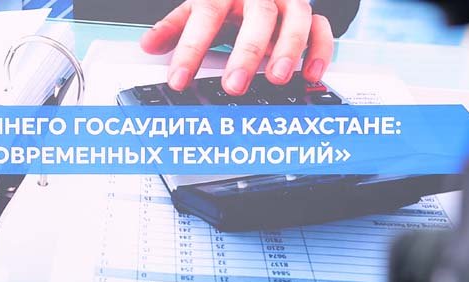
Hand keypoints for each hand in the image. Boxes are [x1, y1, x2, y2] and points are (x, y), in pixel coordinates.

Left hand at [139, 0, 334, 94]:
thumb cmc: (225, 2)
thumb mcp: (196, 10)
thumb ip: (173, 28)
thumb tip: (147, 45)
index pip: (206, 15)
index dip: (191, 48)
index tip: (178, 79)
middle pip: (257, 16)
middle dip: (246, 52)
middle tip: (233, 86)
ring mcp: (286, 2)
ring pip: (296, 17)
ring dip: (288, 48)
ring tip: (277, 79)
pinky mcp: (308, 15)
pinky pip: (322, 27)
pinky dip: (320, 50)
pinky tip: (311, 75)